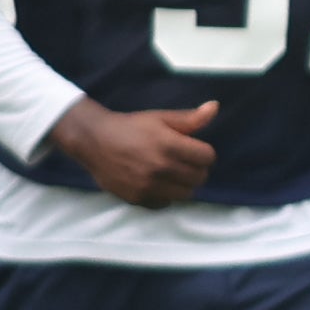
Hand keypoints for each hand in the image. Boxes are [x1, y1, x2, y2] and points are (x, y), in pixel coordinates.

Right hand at [54, 98, 219, 209]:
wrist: (94, 140)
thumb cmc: (131, 127)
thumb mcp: (160, 118)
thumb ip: (190, 118)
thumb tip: (215, 107)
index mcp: (169, 145)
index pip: (208, 157)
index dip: (203, 152)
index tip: (192, 149)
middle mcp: (160, 168)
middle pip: (200, 177)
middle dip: (196, 168)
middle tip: (182, 160)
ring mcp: (149, 186)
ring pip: (186, 194)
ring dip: (183, 184)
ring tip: (171, 172)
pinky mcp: (138, 199)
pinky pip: (166, 203)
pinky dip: (165, 195)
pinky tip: (156, 182)